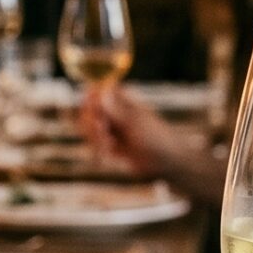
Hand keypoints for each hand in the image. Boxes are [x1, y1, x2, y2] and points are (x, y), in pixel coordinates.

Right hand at [80, 86, 221, 200]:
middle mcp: (112, 111)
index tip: (95, 114)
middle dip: (91, 124)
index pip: (95, 92)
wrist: (166, 163)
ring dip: (94, 139)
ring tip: (110, 147)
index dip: (89, 102)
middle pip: (87, 111)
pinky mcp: (107, 144)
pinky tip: (109, 155)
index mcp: (121, 99)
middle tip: (104, 133)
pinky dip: (98, 150)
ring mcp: (109, 128)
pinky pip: (92, 145)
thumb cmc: (157, 138)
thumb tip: (101, 89)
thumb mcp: (136, 122)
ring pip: (87, 129)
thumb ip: (117, 108)